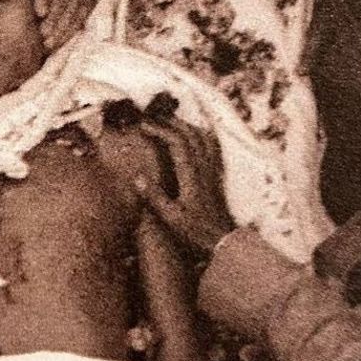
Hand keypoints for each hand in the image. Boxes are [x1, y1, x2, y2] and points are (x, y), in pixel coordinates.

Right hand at [137, 119, 233, 252]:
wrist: (223, 241)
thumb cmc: (196, 231)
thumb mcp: (171, 218)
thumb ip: (155, 197)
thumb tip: (138, 177)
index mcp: (192, 174)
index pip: (177, 142)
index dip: (160, 130)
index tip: (143, 126)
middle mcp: (204, 167)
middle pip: (190, 134)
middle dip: (171, 122)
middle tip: (152, 119)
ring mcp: (212, 170)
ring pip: (203, 138)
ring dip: (186, 126)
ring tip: (170, 122)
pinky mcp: (217, 175)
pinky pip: (213, 147)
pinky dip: (203, 136)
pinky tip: (196, 136)